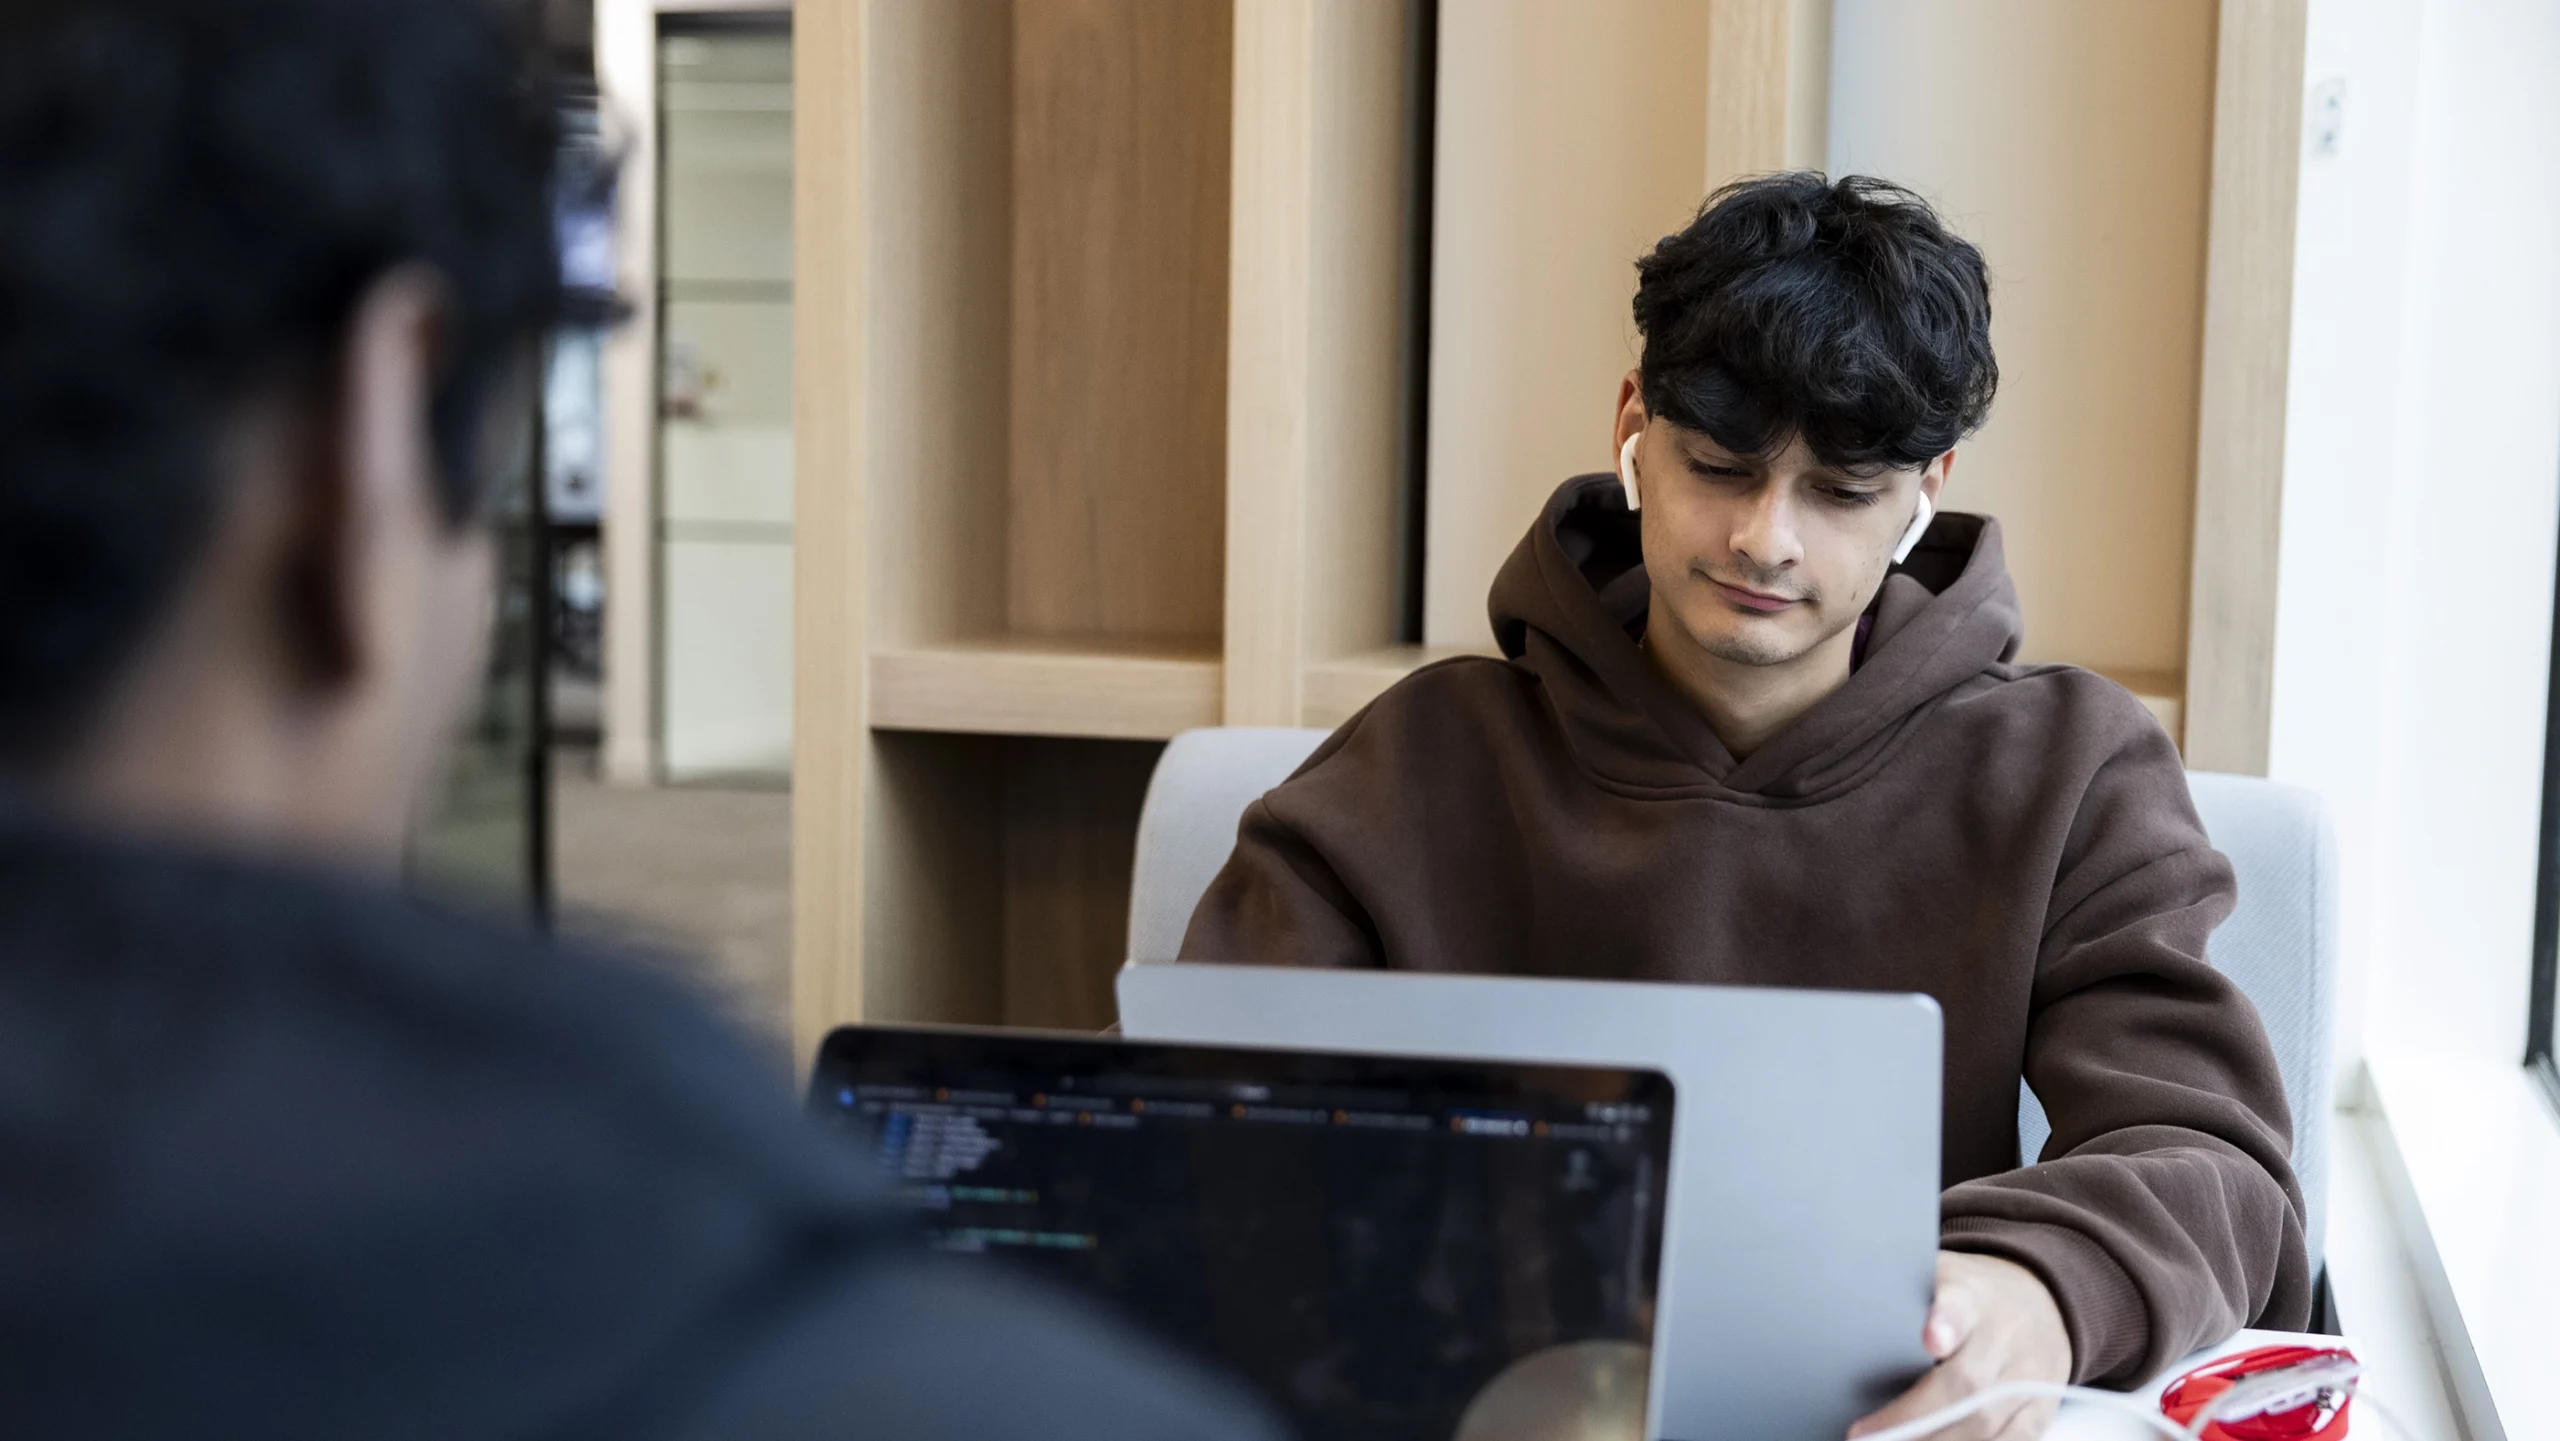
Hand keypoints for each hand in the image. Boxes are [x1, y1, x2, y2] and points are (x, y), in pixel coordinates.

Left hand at [1847, 1252, 2072, 1440]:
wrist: (2040, 1306)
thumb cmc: (1968, 1296)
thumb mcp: (1937, 1276)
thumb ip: (1901, 1293)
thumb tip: (1842, 1304)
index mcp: (1973, 1296)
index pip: (1959, 1306)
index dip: (1945, 1322)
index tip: (1930, 1339)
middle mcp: (2005, 1337)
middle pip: (1967, 1382)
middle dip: (1914, 1416)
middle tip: (1866, 1435)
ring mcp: (2026, 1378)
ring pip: (1986, 1422)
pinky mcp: (2038, 1412)